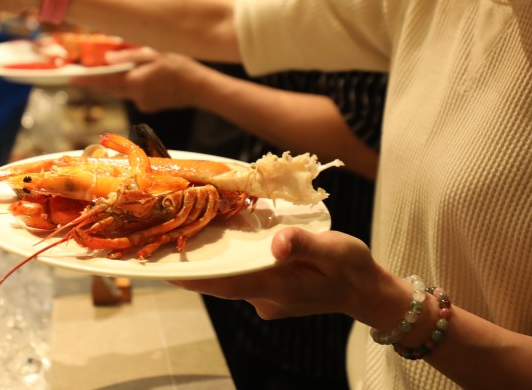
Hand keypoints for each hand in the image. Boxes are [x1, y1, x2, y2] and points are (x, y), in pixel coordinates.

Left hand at [71, 48, 206, 111]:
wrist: (201, 89)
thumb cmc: (180, 67)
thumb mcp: (155, 54)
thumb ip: (130, 56)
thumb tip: (107, 59)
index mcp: (135, 82)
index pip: (105, 81)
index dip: (86, 80)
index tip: (70, 80)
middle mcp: (136, 96)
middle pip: (111, 88)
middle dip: (98, 80)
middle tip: (83, 73)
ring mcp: (143, 103)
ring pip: (124, 90)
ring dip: (118, 81)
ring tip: (116, 69)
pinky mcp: (150, 106)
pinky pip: (136, 93)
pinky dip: (135, 84)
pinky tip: (147, 76)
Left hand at [170, 228, 391, 322]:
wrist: (367, 291)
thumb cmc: (352, 268)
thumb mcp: (334, 250)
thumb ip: (304, 244)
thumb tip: (277, 242)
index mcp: (277, 288)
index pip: (225, 284)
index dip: (194, 278)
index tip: (165, 271)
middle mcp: (265, 297)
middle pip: (221, 281)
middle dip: (195, 266)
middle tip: (165, 243)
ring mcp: (267, 296)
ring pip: (231, 277)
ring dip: (212, 260)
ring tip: (186, 234)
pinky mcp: (271, 289)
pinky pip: (243, 274)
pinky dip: (230, 260)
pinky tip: (222, 238)